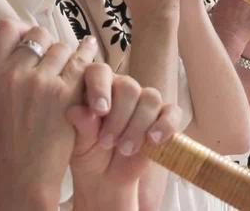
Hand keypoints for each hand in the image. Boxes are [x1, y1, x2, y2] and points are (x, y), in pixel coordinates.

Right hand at [0, 23, 100, 207]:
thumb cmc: (11, 141)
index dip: (21, 30)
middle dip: (48, 45)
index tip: (29, 40)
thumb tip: (24, 40)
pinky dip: (88, 57)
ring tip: (70, 69)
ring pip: (62, 48)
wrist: (24, 176)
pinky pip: (82, 62)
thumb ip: (5, 71)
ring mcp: (40, 82)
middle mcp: (13, 74)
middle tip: (52, 61)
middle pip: (38, 35)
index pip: (5, 29)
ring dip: (69, 57)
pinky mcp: (65, 94)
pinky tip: (91, 51)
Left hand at [68, 75, 182, 202]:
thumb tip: (78, 111)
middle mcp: (121, 88)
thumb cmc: (86, 153)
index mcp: (96, 86)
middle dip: (119, 117)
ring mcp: (144, 102)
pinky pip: (172, 112)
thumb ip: (80, 126)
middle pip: (129, 86)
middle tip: (106, 142)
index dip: (100, 88)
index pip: (99, 72)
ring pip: (150, 98)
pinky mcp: (163, 118)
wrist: (104, 177)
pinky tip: (153, 140)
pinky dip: (165, 125)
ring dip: (138, 125)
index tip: (99, 111)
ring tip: (125, 149)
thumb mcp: (77, 143)